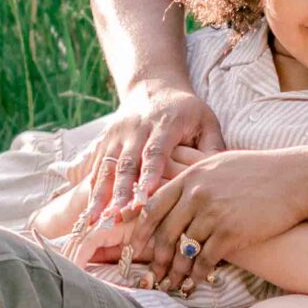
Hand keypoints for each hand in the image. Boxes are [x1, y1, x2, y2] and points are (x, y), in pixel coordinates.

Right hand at [81, 86, 226, 222]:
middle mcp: (137, 128)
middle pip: (127, 162)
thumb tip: (219, 176)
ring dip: (100, 194)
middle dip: (121, 190)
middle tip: (116, 216)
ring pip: (107, 167)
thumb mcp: (206, 120)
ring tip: (93, 220)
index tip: (146, 196)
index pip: (156, 151)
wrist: (153, 87)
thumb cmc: (187, 111)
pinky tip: (88, 212)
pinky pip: (97, 167)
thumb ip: (213, 147)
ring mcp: (118, 134)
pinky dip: (92, 190)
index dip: (150, 173)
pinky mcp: (105, 141)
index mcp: (165, 123)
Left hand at [129, 145, 307, 292]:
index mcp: (191, 177)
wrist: (294, 178)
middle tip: (151, 276)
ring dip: (175, 273)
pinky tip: (194, 285)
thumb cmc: (259, 171)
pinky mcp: (231, 232)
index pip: (153, 207)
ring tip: (171, 286)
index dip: (139, 231)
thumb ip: (194, 179)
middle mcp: (197, 195)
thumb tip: (173, 196)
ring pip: (184, 251)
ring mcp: (213, 214)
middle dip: (156, 260)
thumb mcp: (220, 164)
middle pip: (165, 233)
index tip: (133, 248)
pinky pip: (206, 261)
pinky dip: (197, 277)